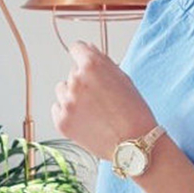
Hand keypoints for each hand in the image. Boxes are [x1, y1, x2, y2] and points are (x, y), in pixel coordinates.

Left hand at [51, 40, 156, 161]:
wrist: (135, 144)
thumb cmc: (135, 112)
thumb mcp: (125, 80)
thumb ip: (104, 62)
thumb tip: (87, 49)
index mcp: (92, 66)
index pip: (77, 48)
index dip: (84, 56)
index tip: (88, 64)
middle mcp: (75, 81)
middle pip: (73, 73)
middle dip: (85, 81)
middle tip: (103, 98)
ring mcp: (66, 102)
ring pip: (63, 90)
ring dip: (74, 96)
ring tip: (95, 111)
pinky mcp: (61, 120)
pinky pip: (58, 108)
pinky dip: (69, 112)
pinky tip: (88, 120)